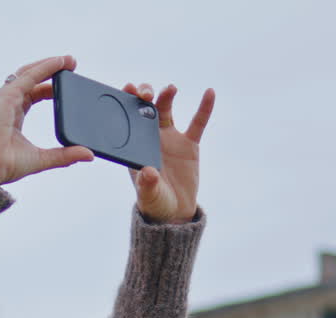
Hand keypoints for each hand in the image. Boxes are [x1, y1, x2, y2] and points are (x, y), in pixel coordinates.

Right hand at [0, 55, 94, 184]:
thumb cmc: (4, 165)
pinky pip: (29, 76)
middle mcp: (7, 103)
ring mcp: (5, 98)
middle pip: (31, 79)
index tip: (67, 83)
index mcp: (13, 116)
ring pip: (29, 73)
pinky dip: (44, 68)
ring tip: (68, 60)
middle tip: (71, 65)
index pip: (33, 94)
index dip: (50, 87)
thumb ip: (64, 155)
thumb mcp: (41, 158)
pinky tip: (58, 63)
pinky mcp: (6, 96)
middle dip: (51, 70)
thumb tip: (88, 154)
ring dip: (49, 64)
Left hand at [122, 82, 214, 223]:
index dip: (126, 102)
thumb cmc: (155, 201)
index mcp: (134, 146)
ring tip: (170, 89)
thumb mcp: (149, 195)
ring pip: (166, 110)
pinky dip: (204, 108)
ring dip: (167, 97)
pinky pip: (197, 123)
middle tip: (146, 92)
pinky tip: (210, 93)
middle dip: (144, 96)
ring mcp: (170, 138)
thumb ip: (147, 184)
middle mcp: (150, 137)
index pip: (127, 119)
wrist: (175, 210)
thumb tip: (148, 173)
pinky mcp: (189, 143)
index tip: (128, 88)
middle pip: (145, 109)